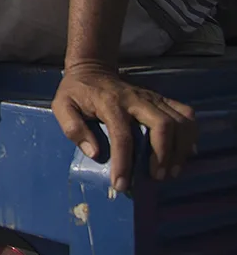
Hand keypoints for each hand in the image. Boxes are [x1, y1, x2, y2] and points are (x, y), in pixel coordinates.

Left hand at [52, 62, 198, 192]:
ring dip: (180, 148)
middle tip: (157, 177)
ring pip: (179, 121)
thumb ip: (72, 128)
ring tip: (172, 171)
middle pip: (162, 125)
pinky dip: (191, 133)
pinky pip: (186, 113)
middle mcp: (136, 99)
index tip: (121, 184)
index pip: (122, 135)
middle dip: (163, 155)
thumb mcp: (62, 106)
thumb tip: (94, 152)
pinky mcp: (162, 99)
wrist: (92, 69)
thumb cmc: (76, 92)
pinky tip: (186, 151)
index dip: (124, 163)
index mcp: (110, 103)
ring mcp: (152, 98)